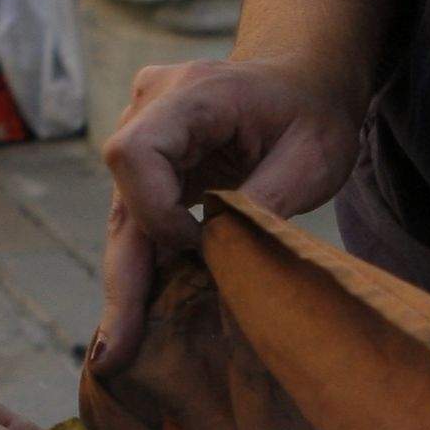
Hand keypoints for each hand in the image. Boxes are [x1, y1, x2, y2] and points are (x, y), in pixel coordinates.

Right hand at [90, 53, 368, 373]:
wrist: (305, 76)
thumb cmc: (315, 109)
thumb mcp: (314, 155)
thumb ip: (267, 200)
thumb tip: (224, 260)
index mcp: (191, 94)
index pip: (135, 153)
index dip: (156, 210)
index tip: (198, 245)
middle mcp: (151, 109)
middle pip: (121, 198)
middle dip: (123, 279)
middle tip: (115, 352)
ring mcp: (145, 133)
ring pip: (125, 218)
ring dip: (129, 283)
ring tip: (118, 353)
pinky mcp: (152, 163)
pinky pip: (140, 218)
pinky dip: (146, 266)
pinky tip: (136, 323)